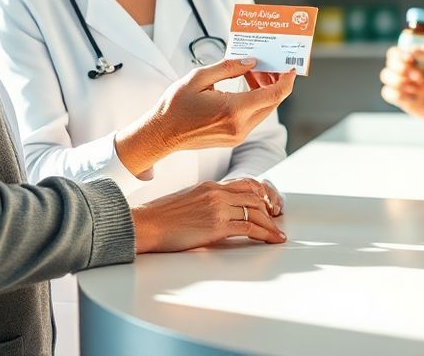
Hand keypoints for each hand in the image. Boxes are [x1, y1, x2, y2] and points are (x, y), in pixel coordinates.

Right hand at [116, 60, 295, 174]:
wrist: (161, 134)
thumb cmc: (175, 106)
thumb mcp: (199, 78)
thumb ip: (229, 68)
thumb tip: (251, 61)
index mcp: (234, 110)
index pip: (273, 95)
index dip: (287, 80)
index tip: (291, 67)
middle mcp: (240, 127)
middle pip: (272, 103)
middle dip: (275, 81)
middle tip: (267, 64)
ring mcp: (238, 136)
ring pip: (263, 110)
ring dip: (264, 91)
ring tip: (253, 72)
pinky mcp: (234, 139)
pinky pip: (253, 117)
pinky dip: (254, 101)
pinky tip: (244, 86)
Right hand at [131, 177, 286, 252]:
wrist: (146, 224)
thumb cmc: (160, 217)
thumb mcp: (186, 201)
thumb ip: (204, 201)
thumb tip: (214, 212)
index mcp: (209, 186)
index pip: (244, 184)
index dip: (260, 194)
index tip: (267, 206)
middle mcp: (216, 192)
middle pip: (254, 196)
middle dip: (269, 209)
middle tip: (276, 221)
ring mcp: (217, 207)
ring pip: (255, 211)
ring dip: (270, 224)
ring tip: (278, 234)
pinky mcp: (217, 225)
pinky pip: (249, 227)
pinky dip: (265, 234)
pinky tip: (271, 240)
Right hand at [379, 45, 423, 126]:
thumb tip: (411, 50)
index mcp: (419, 61)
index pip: (398, 52)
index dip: (399, 54)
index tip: (410, 59)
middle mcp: (411, 73)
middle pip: (389, 64)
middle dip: (399, 68)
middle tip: (419, 77)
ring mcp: (408, 88)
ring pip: (386, 78)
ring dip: (397, 80)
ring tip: (417, 87)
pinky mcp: (408, 103)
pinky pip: (389, 94)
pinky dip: (396, 93)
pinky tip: (413, 97)